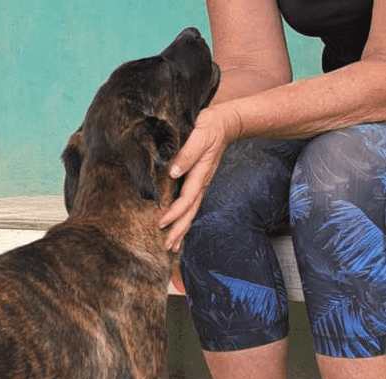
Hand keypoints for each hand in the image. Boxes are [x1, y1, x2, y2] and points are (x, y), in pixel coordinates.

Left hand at [159, 104, 241, 250]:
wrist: (225, 123)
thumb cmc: (210, 126)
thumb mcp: (200, 135)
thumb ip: (187, 153)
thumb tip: (173, 172)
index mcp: (200, 175)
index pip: (186, 199)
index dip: (174, 213)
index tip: (161, 223)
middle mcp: (201, 184)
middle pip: (190, 213)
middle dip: (179, 231)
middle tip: (168, 247)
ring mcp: (200, 185)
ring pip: (191, 212)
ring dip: (182, 230)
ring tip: (173, 247)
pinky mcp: (198, 184)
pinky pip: (190, 206)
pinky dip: (183, 220)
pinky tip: (178, 229)